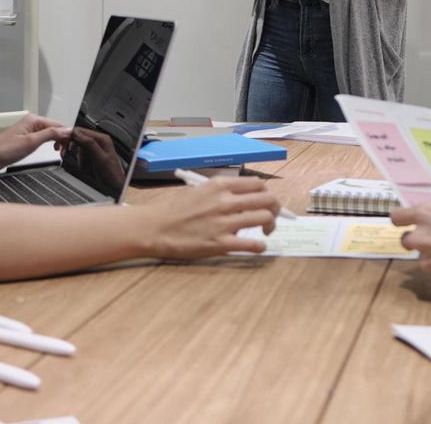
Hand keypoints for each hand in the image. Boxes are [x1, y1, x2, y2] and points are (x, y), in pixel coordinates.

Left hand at [0, 113, 72, 170]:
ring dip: (58, 142)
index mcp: (34, 120)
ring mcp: (30, 131)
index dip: (66, 136)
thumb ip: (50, 134)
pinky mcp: (28, 139)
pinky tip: (52, 150)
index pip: (58, 125)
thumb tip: (66, 130)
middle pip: (56, 129)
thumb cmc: (3, 150)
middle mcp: (33, 123)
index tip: (70, 147)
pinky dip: (51, 144)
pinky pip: (45, 139)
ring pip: (51, 134)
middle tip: (64, 153)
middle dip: (63, 140)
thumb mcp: (31, 142)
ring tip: (59, 153)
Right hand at [61, 126, 126, 191]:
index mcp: (102, 139)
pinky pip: (79, 153)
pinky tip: (76, 162)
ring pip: (77, 145)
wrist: (114, 186)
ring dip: (72, 151)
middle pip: (78, 137)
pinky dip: (75, 157)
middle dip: (69, 144)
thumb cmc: (112, 174)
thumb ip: (89, 144)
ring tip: (68, 156)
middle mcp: (98, 142)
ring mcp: (94, 149)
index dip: (70, 135)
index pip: (82, 131)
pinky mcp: (91, 157)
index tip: (60, 140)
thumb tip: (77, 134)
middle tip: (61, 149)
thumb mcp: (100, 158)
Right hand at [136, 176, 281, 258]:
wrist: (155, 228)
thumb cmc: (175, 209)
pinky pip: (252, 244)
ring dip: (270, 226)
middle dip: (275, 208)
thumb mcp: (201, 190)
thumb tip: (246, 197)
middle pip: (267, 199)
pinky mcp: (220, 243)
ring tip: (265, 232)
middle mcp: (225, 201)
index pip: (258, 183)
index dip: (267, 193)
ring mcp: (224, 222)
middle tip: (271, 217)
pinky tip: (258, 246)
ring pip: (264, 218)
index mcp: (220, 185)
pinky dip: (261, 245)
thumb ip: (224, 191)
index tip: (267, 201)